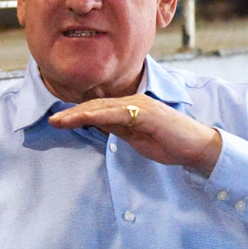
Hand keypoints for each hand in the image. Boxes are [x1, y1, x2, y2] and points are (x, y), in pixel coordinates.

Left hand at [48, 94, 222, 174]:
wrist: (195, 147)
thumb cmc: (168, 143)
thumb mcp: (135, 137)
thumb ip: (117, 129)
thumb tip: (95, 125)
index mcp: (130, 107)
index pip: (98, 109)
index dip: (77, 114)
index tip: (59, 121)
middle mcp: (133, 101)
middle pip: (96, 105)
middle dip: (72, 114)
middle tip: (51, 121)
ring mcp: (139, 105)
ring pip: (102, 107)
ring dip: (78, 114)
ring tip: (59, 121)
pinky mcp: (146, 113)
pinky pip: (117, 113)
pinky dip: (98, 115)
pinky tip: (83, 119)